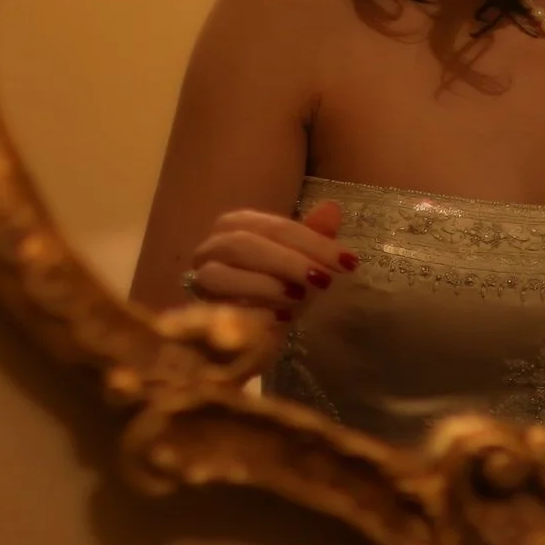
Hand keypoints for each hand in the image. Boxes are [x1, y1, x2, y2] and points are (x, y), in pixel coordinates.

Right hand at [183, 198, 357, 316]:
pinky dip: (247, 313)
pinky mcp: (196, 313)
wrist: (243, 336)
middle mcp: (213, 246)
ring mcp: (199, 280)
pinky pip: (215, 311)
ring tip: (298, 298)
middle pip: (244, 244)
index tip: (348, 262)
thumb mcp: (298, 265)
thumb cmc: (273, 291)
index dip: (314, 242)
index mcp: (237, 225)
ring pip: (221, 274)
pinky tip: (277, 321)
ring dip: (263, 285)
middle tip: (324, 280)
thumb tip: (333, 208)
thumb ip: (312, 239)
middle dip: (288, 261)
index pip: (276, 227)